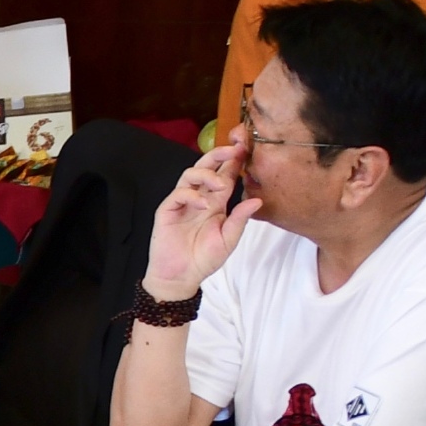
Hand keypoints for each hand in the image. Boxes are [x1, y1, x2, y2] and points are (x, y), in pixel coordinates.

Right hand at [141, 143, 254, 301]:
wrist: (181, 276)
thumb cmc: (204, 259)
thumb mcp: (229, 239)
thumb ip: (240, 219)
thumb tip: (258, 200)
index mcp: (215, 203)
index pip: (225, 176)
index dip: (234, 162)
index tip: (246, 149)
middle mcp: (199, 198)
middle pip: (206, 167)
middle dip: (219, 155)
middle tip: (234, 149)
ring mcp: (182, 203)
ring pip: (190, 174)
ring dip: (207, 174)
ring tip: (220, 185)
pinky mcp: (167, 210)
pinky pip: (178, 194)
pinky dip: (192, 195)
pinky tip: (203, 205)